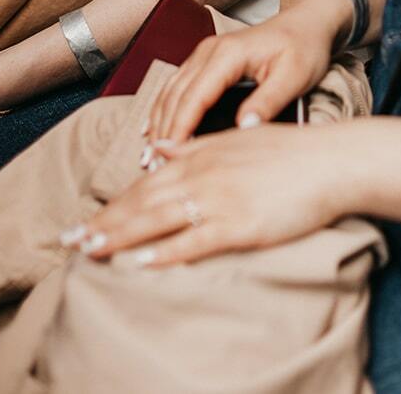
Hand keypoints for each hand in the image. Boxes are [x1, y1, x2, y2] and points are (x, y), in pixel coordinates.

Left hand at [65, 122, 351, 267]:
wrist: (330, 161)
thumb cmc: (289, 152)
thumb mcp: (237, 139)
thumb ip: (195, 145)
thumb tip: (159, 147)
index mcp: (202, 153)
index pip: (146, 183)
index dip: (113, 203)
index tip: (85, 221)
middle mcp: (203, 173)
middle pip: (143, 201)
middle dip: (104, 222)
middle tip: (70, 241)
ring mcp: (219, 199)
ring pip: (158, 220)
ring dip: (119, 237)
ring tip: (89, 252)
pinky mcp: (238, 224)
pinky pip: (192, 241)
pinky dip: (162, 252)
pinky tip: (138, 262)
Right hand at [143, 0, 345, 146]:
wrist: (307, 23)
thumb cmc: (304, 48)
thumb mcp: (294, 76)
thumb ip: (268, 102)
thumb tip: (243, 129)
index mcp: (229, 54)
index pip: (194, 97)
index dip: (179, 129)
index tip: (169, 157)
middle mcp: (209, 50)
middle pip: (176, 95)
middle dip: (162, 131)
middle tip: (152, 166)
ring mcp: (205, 52)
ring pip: (171, 90)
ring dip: (158, 122)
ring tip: (149, 155)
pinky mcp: (206, 59)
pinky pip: (178, 85)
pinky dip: (164, 108)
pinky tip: (155, 129)